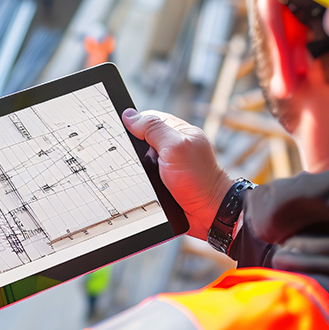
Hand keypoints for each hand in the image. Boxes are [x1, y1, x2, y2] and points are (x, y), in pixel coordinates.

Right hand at [122, 108, 233, 240]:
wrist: (206, 213)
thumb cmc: (198, 180)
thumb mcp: (175, 147)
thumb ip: (154, 129)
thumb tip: (129, 116)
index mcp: (176, 130)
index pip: (146, 119)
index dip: (133, 125)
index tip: (122, 133)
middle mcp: (170, 145)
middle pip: (140, 140)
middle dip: (133, 150)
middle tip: (138, 160)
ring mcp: (166, 164)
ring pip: (138, 160)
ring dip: (135, 168)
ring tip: (141, 177)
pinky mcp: (161, 180)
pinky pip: (141, 176)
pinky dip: (138, 180)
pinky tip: (140, 186)